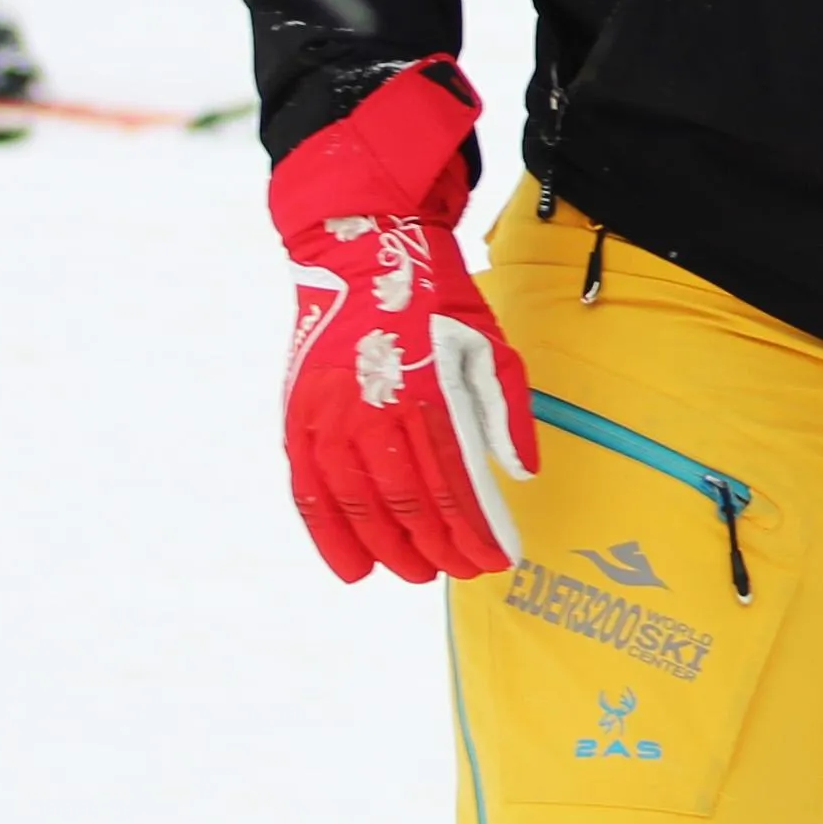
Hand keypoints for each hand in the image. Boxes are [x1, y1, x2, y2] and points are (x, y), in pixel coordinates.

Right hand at [270, 59, 534, 584]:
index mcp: (426, 391)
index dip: (475, 530)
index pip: (454, 484)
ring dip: (389, 549)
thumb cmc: (437, 300)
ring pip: (358, 506)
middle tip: (464, 572)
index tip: (498, 560)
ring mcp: (328, 417)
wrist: (361, 249)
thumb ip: (506, 412)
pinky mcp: (299, 418)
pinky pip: (310, 492)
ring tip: (418, 574)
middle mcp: (372, 410)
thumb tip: (522, 475)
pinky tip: (353, 566)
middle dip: (439, 547)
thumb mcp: (489, 343)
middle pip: (407, 504)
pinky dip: (330, 535)